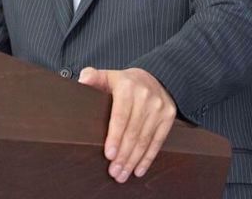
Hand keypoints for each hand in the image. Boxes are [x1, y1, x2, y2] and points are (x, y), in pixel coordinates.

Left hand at [78, 67, 176, 182]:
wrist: (155, 77)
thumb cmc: (124, 83)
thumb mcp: (108, 76)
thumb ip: (94, 77)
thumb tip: (83, 80)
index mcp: (127, 87)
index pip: (120, 116)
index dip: (115, 137)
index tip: (109, 154)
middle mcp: (145, 96)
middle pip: (133, 131)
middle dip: (123, 155)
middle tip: (113, 171)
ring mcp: (159, 107)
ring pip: (144, 139)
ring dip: (133, 160)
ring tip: (122, 174)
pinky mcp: (168, 116)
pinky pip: (158, 141)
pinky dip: (148, 158)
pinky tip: (138, 169)